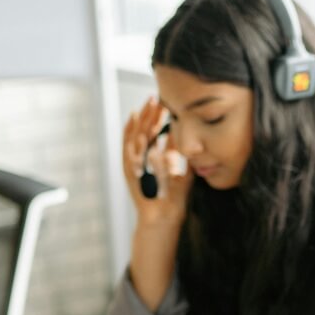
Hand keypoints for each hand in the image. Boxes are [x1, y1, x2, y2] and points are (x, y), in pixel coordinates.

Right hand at [121, 97, 192, 227]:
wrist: (164, 218)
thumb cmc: (173, 197)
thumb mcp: (181, 169)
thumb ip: (180, 153)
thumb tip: (184, 134)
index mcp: (151, 156)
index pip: (152, 131)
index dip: (157, 116)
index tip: (164, 102)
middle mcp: (140, 159)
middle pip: (141, 130)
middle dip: (147, 114)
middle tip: (154, 97)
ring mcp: (133, 165)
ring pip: (133, 138)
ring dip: (138, 122)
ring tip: (144, 107)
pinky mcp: (130, 174)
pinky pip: (129, 154)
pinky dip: (130, 140)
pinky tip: (136, 128)